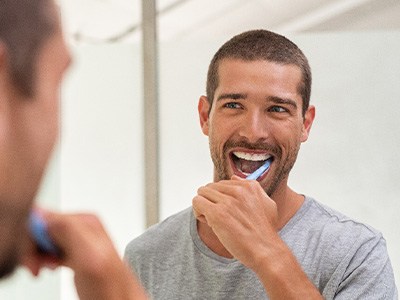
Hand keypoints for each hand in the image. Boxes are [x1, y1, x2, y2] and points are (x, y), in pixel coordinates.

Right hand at [23, 210, 146, 299]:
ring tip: (42, 269)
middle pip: (43, 228)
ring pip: (44, 239)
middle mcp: (82, 228)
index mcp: (86, 221)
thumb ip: (68, 230)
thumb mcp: (89, 254)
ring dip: (37, 255)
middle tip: (36, 267)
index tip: (32, 256)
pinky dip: (43, 259)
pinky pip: (50, 249)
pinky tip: (50, 267)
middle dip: (33, 247)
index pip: (45, 216)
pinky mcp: (75, 254)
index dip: (32, 236)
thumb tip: (43, 213)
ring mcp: (79, 241)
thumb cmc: (112, 287)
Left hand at [192, 175, 278, 269]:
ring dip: (204, 207)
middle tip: (220, 217)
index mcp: (249, 186)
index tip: (228, 211)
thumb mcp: (267, 204)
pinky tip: (209, 223)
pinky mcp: (217, 213)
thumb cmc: (265, 232)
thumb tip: (234, 177)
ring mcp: (227, 201)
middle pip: (210, 187)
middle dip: (211, 201)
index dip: (222, 198)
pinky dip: (198, 212)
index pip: (223, 184)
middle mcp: (238, 190)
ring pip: (202, 193)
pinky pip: (197, 202)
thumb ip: (252, 188)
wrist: (266, 251)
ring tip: (214, 220)